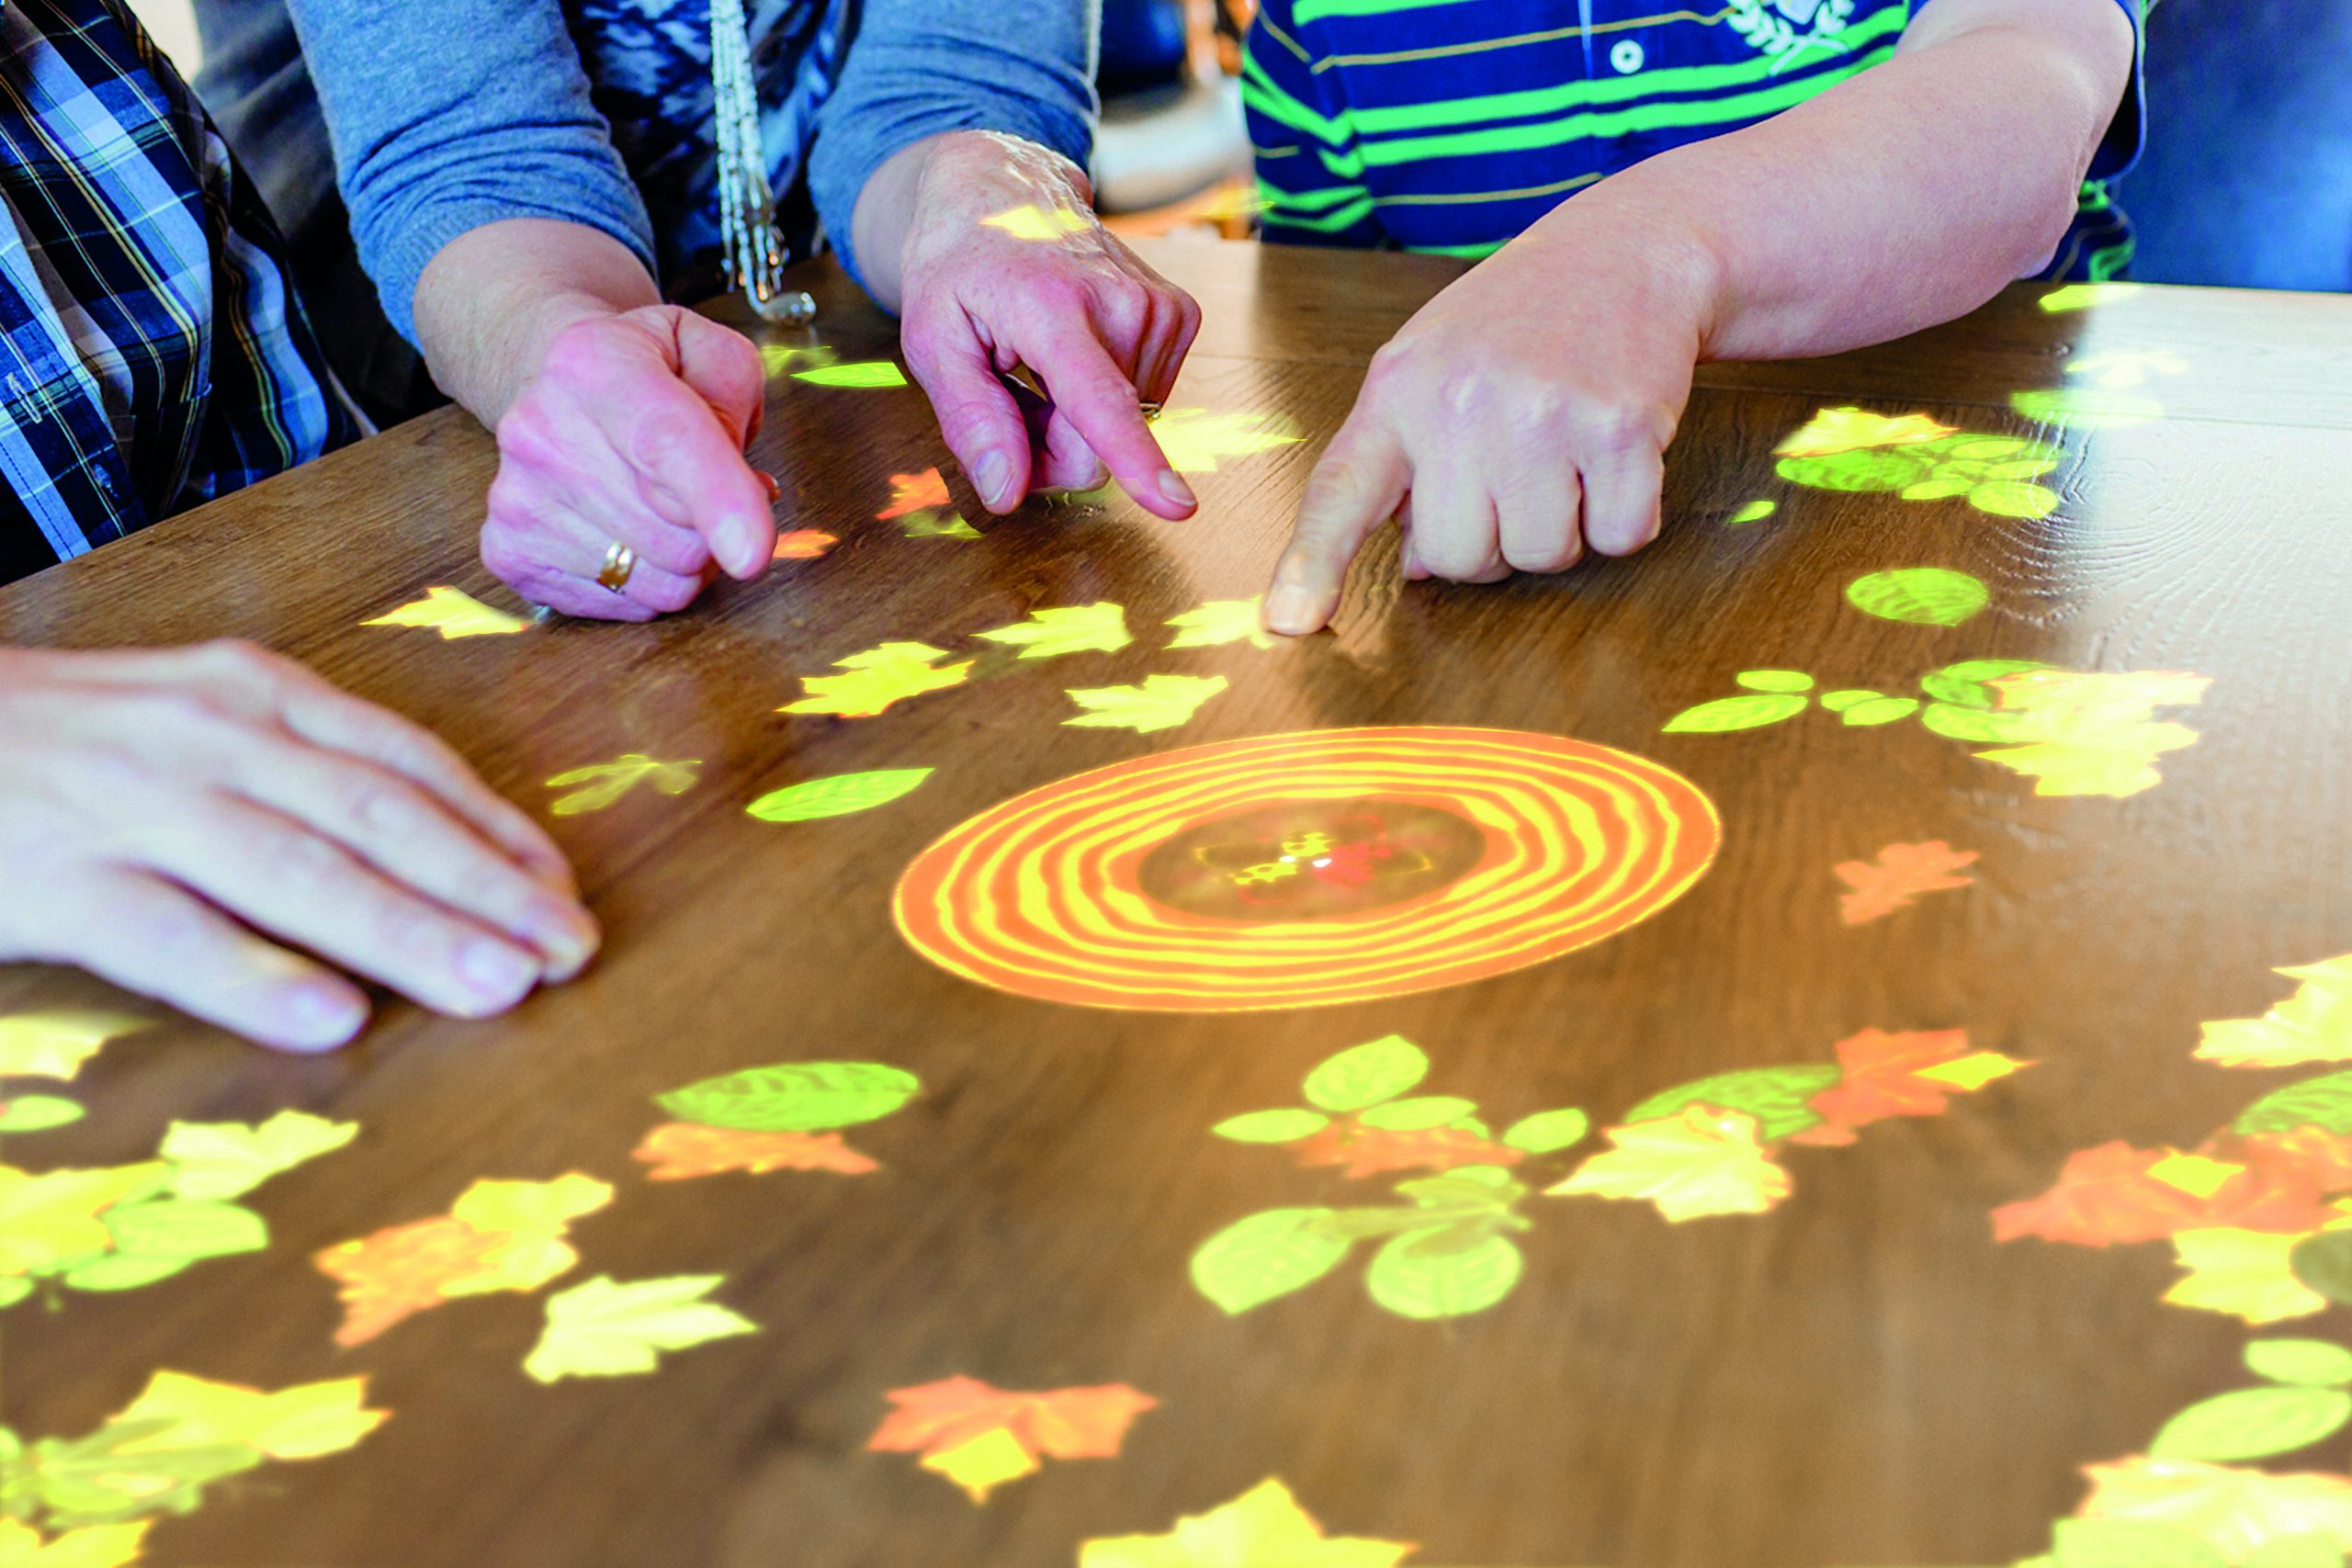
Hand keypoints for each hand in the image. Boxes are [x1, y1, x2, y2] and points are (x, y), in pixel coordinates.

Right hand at [0, 641, 597, 1050]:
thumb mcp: (192, 720)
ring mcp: (136, 806)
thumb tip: (432, 850)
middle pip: (379, 820)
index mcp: (254, 695)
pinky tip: (330, 1020)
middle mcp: (212, 739)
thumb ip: (299, 768)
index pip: (406, 766)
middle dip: (488, 890)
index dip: (497, 832)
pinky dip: (256, 976)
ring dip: (411, 933)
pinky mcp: (60, 880)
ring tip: (499, 986)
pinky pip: (171, 935)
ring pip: (301, 874)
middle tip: (574, 951)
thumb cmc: (61, 741)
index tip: (566, 891)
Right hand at [481, 305, 774, 620]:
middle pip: (679, 535)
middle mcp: (540, 430)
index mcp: (596, 366)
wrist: (555, 381)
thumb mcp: (712, 355)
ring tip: (663, 505)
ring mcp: (517, 498)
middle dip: (715, 525)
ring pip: (660, 582)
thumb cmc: (652, 372)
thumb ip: (737, 408)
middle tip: (697, 485)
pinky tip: (629, 532)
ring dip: (687, 559)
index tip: (753, 554)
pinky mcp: (511, 554)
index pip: (667, 443)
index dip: (718, 500)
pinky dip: (648, 582)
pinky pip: (625, 606)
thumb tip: (745, 496)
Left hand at [893, 132, 1203, 517]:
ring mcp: (1160, 307)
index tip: (1179, 506)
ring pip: (1123, 431)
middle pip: (1097, 446)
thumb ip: (971, 419)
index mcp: (1052, 307)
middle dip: (1050, 448)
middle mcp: (1121, 303)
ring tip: (1039, 362)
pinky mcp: (1180, 316)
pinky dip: (1103, 396)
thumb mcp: (932, 340)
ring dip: (1073, 419)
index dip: (1138, 462)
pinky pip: (1144, 405)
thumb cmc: (961, 264)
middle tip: (1008, 395)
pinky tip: (1075, 354)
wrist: (1008, 189)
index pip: (1102, 401)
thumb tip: (1007, 493)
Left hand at [1262, 208, 1716, 633]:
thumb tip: (1417, 567)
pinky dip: (1624, 515)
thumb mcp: (1431, 370)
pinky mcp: (1619, 427)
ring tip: (1565, 457)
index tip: (1289, 623)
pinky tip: (1613, 454)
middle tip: (1515, 475)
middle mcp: (1459, 401)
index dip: (1312, 565)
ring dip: (1562, 530)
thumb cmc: (1517, 322)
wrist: (1628, 248)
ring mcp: (1540, 414)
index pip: (1341, 492)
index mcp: (1398, 390)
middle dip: (1493, 541)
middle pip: (1459, 557)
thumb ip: (1406, 466)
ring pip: (1539, 557)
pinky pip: (1617, 536)